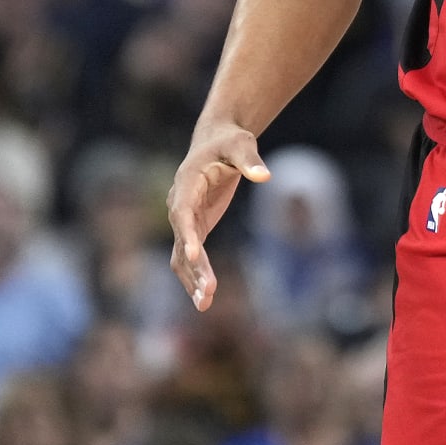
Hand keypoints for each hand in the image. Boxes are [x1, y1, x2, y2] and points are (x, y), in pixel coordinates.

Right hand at [167, 124, 269, 310]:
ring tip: (205, 304)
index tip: (193, 255)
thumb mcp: (241, 144)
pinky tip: (205, 296)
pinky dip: (196, 274)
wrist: (217, 140)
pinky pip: (190, 255)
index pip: (183, 213)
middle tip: (208, 292)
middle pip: (182, 241)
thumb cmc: (229, 140)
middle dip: (194, 267)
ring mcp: (184, 218)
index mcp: (186, 183)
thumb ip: (250, 160)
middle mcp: (179, 204)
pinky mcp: (194, 227)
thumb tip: (265, 176)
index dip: (186, 234)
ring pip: (182, 255)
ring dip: (191, 279)